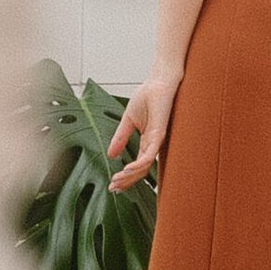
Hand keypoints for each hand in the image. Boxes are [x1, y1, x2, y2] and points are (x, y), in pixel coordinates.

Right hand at [107, 70, 179, 191]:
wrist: (158, 81)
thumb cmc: (148, 96)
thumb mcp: (128, 120)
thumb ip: (120, 138)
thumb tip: (110, 155)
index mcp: (146, 141)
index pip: (137, 166)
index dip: (125, 177)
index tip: (112, 184)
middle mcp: (153, 144)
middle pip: (140, 171)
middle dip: (126, 182)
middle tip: (113, 188)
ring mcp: (157, 140)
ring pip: (145, 166)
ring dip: (130, 176)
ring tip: (116, 181)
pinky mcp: (159, 133)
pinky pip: (149, 154)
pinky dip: (138, 164)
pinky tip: (126, 169)